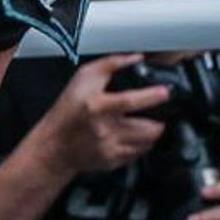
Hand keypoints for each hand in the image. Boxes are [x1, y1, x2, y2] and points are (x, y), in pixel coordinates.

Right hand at [36, 53, 170, 174]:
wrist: (54, 145)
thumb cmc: (66, 110)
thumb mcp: (83, 78)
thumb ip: (110, 64)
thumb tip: (135, 58)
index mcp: (97, 106)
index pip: (129, 101)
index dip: (150, 96)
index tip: (164, 92)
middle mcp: (105, 128)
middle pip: (147, 128)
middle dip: (159, 120)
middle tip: (158, 114)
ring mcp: (111, 148)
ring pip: (147, 143)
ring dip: (152, 133)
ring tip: (147, 125)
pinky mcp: (114, 161)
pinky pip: (138, 155)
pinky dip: (141, 145)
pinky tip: (132, 137)